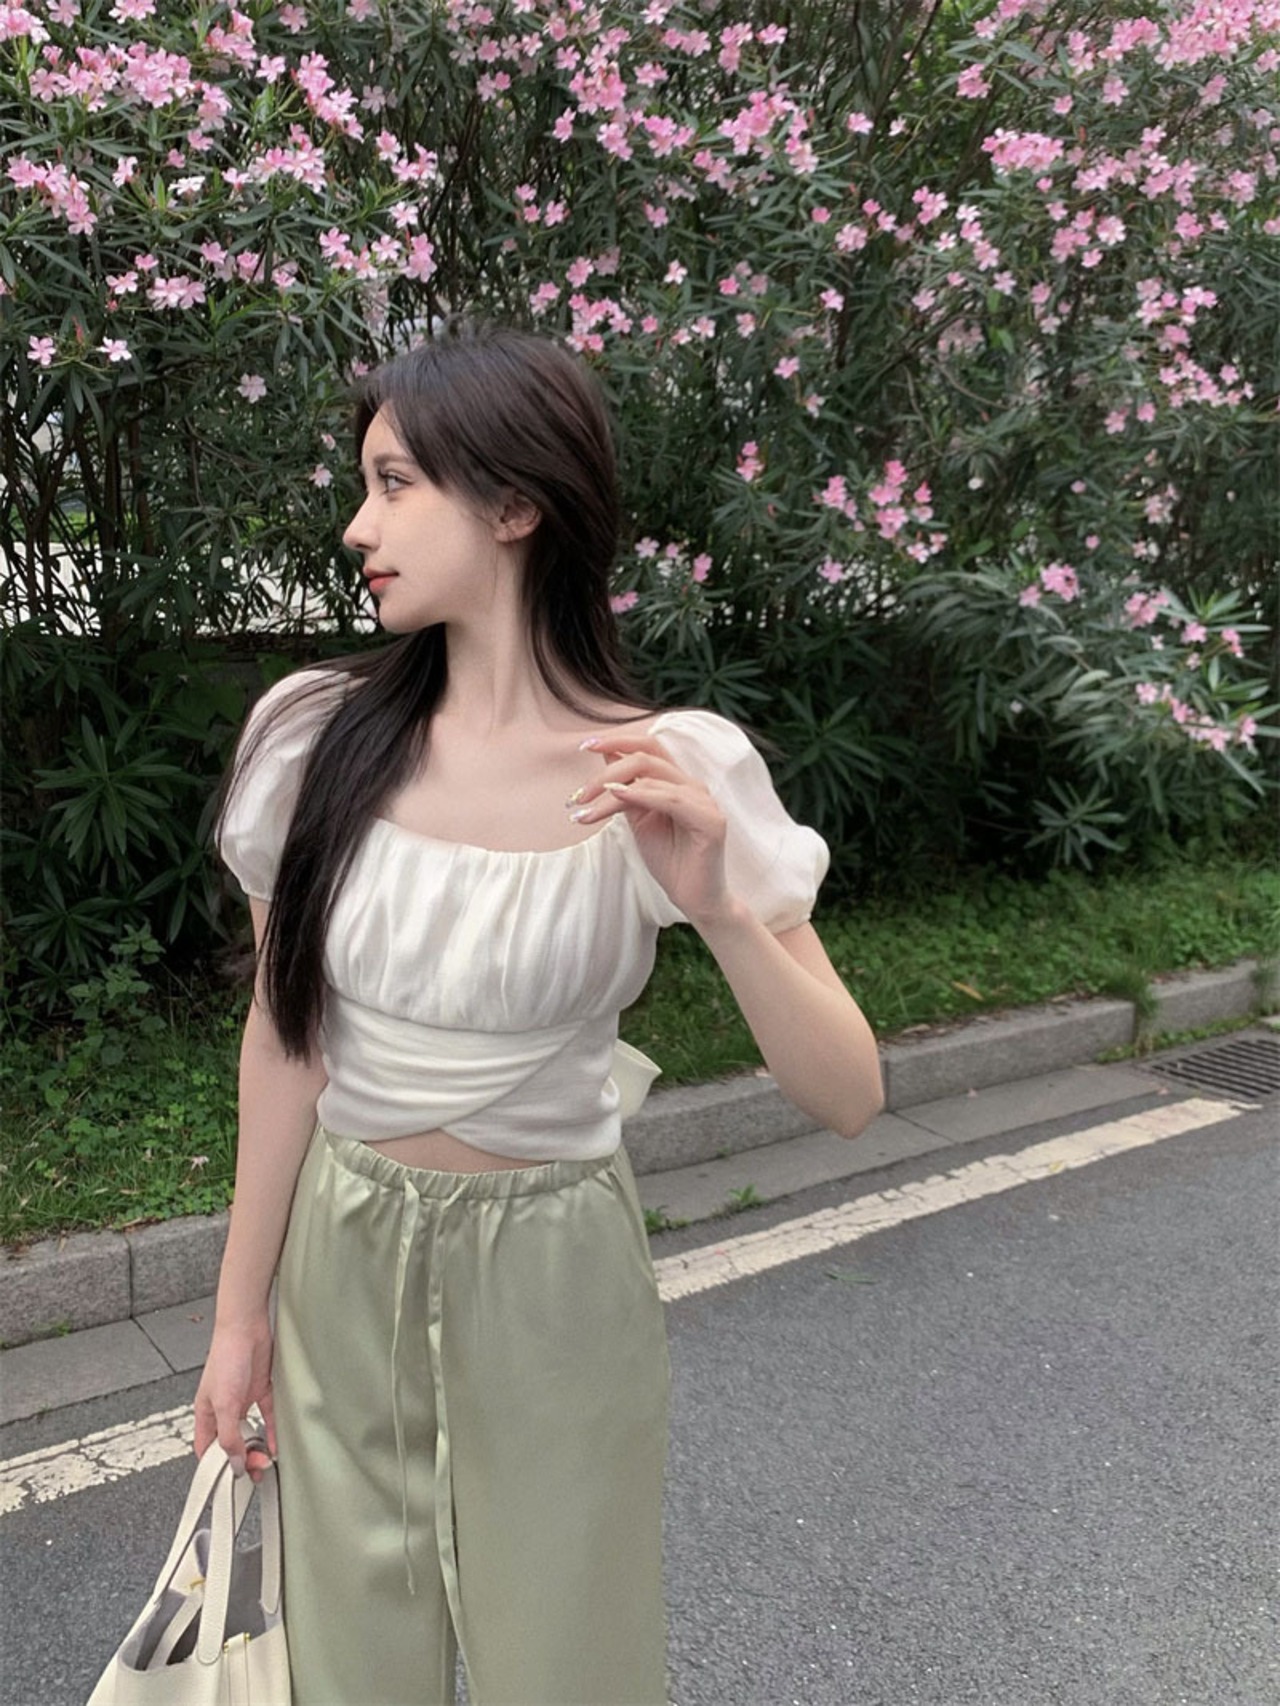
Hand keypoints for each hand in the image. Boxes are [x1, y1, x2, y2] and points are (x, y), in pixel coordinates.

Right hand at [193, 1317, 276, 1481]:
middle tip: (256, 1470)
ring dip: (258, 1449)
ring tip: (267, 1463)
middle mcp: (224, 1409)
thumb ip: (229, 1435)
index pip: (207, 1449)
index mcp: (206, 1414)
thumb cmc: (226, 1357)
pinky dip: (273, 1432)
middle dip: (242, 1460)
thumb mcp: (224, 1404)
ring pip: (250, 1432)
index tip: (232, 1479)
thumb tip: (234, 1462)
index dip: (217, 1466)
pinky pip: (268, 1417)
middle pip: (231, 1443)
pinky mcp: (261, 1390)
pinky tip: (277, 1444)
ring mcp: (243, 1400)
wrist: (246, 1328)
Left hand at [570, 731, 737, 926]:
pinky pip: (671, 799)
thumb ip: (626, 791)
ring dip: (612, 788)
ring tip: (585, 807)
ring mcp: (704, 801)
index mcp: (678, 782)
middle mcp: (693, 785)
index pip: (650, 747)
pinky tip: (617, 797)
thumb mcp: (638, 819)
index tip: (584, 746)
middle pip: (646, 757)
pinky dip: (642, 794)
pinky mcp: (711, 821)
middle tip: (578, 795)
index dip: (618, 740)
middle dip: (606, 772)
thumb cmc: (669, 861)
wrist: (693, 898)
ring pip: (653, 776)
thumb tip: (606, 759)